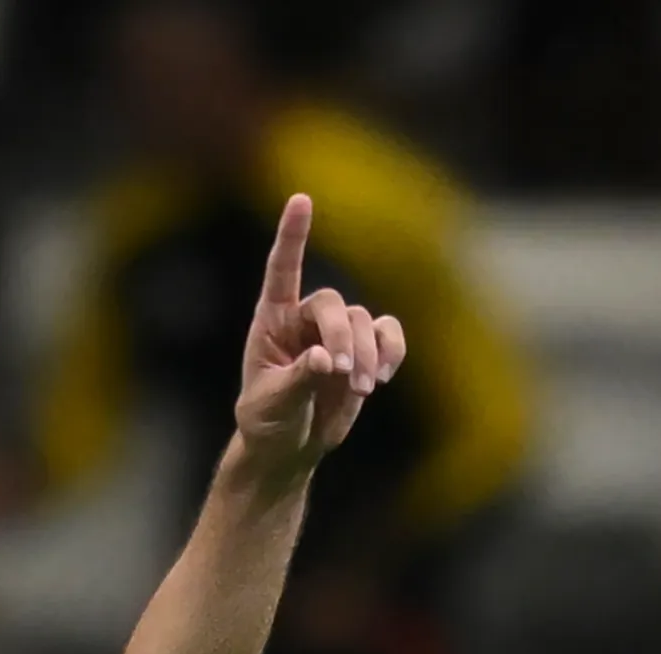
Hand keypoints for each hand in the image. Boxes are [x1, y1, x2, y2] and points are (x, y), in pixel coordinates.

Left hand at [234, 195, 405, 487]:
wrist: (289, 447)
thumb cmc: (268, 422)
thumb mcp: (272, 405)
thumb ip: (297, 380)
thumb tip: (326, 359)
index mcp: (272, 321)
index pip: (283, 270)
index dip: (292, 235)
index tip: (301, 199)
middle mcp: (305, 319)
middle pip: (334, 304)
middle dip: (343, 337)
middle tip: (342, 374)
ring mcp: (338, 332)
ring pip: (364, 322)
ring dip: (367, 355)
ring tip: (362, 390)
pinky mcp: (365, 351)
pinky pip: (388, 334)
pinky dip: (392, 351)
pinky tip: (382, 376)